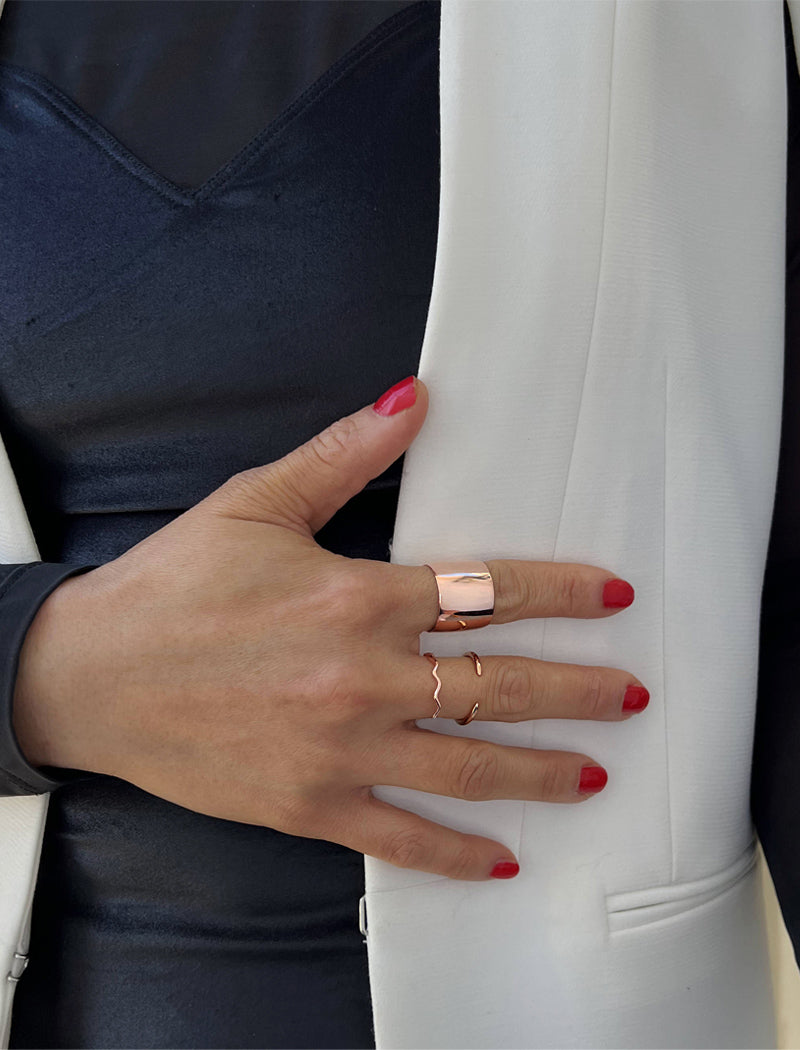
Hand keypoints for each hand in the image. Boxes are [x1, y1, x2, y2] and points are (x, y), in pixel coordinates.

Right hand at [13, 375, 646, 880]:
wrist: (93, 676)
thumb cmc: (172, 586)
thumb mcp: (255, 503)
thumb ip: (345, 455)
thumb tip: (415, 398)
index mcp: (355, 598)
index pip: (488, 591)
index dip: (563, 592)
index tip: (614, 597)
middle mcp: (361, 678)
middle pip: (500, 684)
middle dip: (578, 691)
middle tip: (632, 697)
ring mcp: (339, 751)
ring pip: (468, 766)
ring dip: (541, 772)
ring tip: (594, 775)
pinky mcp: (308, 806)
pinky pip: (400, 839)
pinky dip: (455, 853)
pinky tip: (501, 859)